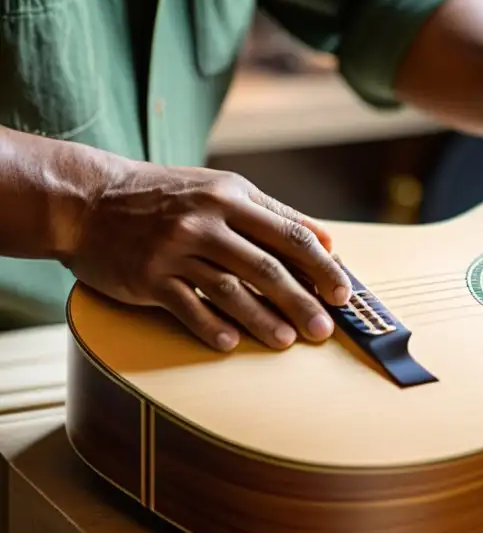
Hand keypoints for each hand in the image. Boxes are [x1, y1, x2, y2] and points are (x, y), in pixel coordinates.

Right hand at [67, 163, 351, 351]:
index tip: (343, 292)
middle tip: (325, 328)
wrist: (87, 199)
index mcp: (232, 196)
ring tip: (288, 341)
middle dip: (302, 299)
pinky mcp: (148, 276)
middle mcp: (206, 220)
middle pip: (266, 265)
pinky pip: (186, 306)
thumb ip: (274, 214)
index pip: (290, 233)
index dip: (322, 266)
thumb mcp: (221, 189)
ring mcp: (175, 249)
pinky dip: (211, 326)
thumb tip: (328, 241)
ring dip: (264, 318)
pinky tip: (232, 343)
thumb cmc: (165, 196)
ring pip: (230, 288)